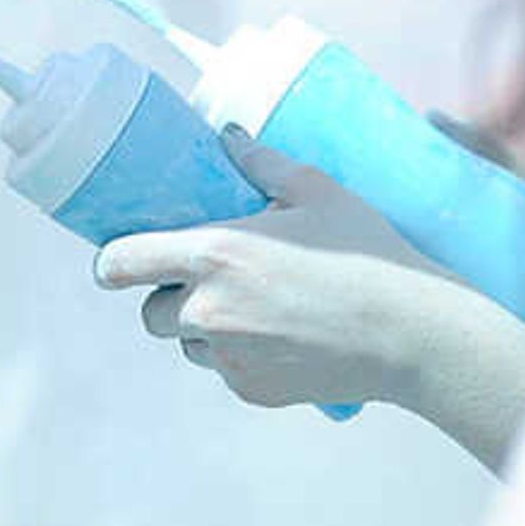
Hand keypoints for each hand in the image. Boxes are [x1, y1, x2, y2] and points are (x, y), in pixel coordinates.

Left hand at [93, 142, 475, 411]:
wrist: (413, 336)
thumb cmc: (367, 255)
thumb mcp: (317, 193)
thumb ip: (262, 163)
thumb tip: (227, 136)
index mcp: (214, 254)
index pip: (124, 263)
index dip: (111, 264)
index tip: (112, 264)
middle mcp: (209, 310)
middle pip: (151, 312)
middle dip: (167, 297)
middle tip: (203, 281)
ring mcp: (229, 356)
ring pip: (186, 345)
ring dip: (200, 330)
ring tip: (248, 308)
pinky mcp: (252, 389)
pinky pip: (223, 370)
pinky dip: (236, 357)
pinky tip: (276, 338)